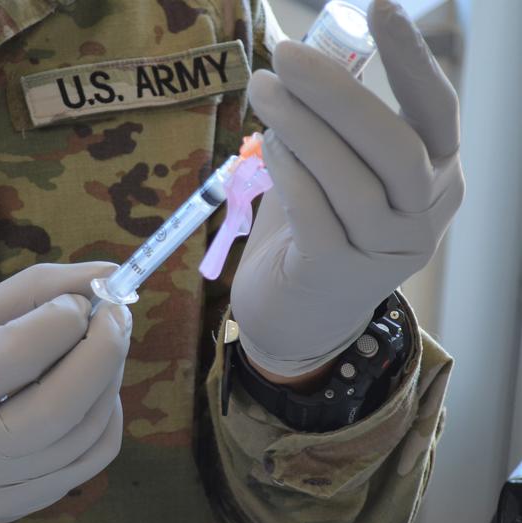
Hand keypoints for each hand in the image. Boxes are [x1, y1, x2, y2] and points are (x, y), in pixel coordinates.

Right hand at [0, 263, 131, 522]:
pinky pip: (89, 462)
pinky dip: (107, 418)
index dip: (65, 316)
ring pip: (85, 433)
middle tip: (117, 314)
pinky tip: (97, 391)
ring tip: (104, 344)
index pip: (18, 351)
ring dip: (110, 379)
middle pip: (64, 403)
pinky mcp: (20, 510)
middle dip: (105, 348)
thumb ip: (27, 293)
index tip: (81, 297)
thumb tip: (105, 274)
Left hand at [231, 0, 463, 378]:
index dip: (412, 60)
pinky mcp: (339, 275)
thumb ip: (333, 122)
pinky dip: (291, 171)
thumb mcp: (340, 168)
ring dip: (300, 125)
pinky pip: (313, 211)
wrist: (297, 313)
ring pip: (350, 179)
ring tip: (263, 89)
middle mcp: (424, 215)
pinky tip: (269, 144)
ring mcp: (386, 252)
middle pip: (393, 145)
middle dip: (337, 93)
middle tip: (285, 56)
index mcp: (436, 177)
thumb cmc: (318, 226)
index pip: (437, 111)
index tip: (380, 7)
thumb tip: (297, 47)